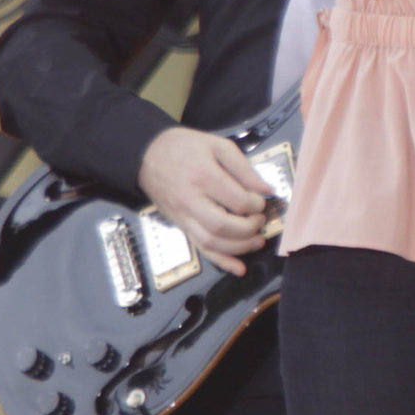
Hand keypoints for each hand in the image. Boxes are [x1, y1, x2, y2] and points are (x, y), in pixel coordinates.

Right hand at [137, 126, 276, 277]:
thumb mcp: (217, 145)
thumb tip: (266, 190)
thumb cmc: (184, 147)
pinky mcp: (181, 226)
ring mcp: (184, 216)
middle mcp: (191, 200)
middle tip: (260, 220)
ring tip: (257, 240)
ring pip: (212, 243)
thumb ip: (243, 168)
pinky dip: (221, 262)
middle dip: (249, 228)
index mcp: (203, 176)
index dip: (256, 204)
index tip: (262, 200)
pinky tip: (239, 268)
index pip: (237, 201)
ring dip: (240, 248)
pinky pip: (201, 249)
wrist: (147, 155)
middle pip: (223, 226)